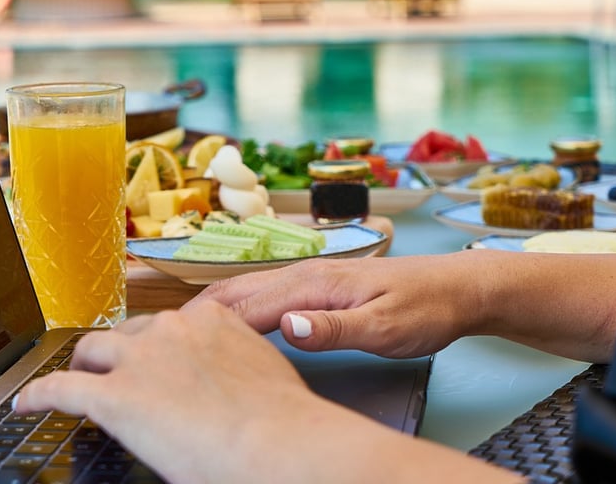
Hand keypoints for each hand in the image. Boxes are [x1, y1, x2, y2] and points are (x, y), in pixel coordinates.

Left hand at [15, 301, 333, 482]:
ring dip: (82, 367)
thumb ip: (235, 373)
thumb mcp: (260, 378)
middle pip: (128, 333)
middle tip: (113, 373)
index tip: (153, 360)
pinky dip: (39, 396)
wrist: (277, 444)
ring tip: (73, 382)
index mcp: (212, 321)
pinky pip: (61, 390)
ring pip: (92, 351)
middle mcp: (173, 329)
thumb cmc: (283, 425)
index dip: (155, 347)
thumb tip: (230, 395)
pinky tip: (26, 405)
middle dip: (118, 353)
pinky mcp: (112, 395)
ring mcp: (140, 358)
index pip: (171, 325)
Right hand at [188, 255, 476, 357]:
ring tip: (178, 329)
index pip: (249, 305)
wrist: (458, 286)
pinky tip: (230, 320)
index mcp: (315, 283)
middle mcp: (306, 273)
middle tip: (157, 335)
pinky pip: (266, 292)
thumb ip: (335, 329)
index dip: (208, 325)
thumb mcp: (386, 328)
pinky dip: (237, 305)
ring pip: (248, 289)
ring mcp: (311, 276)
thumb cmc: (426, 308)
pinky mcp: (320, 284)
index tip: (173, 342)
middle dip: (196, 312)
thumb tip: (287, 326)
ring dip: (212, 308)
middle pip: (238, 291)